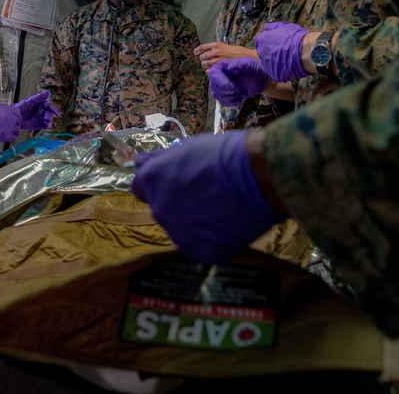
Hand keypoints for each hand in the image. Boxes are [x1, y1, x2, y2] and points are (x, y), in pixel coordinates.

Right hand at [0, 102, 20, 142]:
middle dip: (14, 125)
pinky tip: (5, 136)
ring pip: (16, 132)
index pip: (18, 114)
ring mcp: (10, 128)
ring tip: (6, 132)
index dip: (16, 118)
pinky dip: (9, 138)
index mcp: (10, 111)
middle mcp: (12, 119)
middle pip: (18, 124)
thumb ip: (5, 111)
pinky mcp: (6, 136)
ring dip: (12, 132)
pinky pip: (12, 138)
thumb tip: (8, 113)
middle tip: (9, 126)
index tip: (13, 120)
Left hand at [15, 90, 59, 130]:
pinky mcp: (39, 124)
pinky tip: (45, 125)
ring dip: (49, 121)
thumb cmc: (22, 107)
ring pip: (49, 120)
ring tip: (46, 122)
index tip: (57, 113)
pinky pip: (45, 125)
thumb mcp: (30, 101)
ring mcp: (41, 118)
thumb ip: (39, 97)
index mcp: (41, 104)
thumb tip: (48, 92)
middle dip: (50, 116)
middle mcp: (42, 111)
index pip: (49, 106)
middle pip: (49, 113)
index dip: (53, 109)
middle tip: (47, 118)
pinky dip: (47, 126)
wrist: (15, 117)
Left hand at [132, 130, 282, 263]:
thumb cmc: (224, 153)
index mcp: (152, 181)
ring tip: (219, 210)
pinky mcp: (199, 251)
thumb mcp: (187, 148)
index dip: (159, 184)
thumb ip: (160, 160)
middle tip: (204, 194)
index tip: (176, 182)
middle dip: (176, 203)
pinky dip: (210, 239)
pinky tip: (226, 225)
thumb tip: (139, 162)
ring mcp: (178, 234)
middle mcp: (158, 210)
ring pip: (180, 231)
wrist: (259, 176)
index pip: (140, 188)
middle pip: (162, 210)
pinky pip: (199, 247)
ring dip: (193, 223)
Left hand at [193, 41, 254, 69]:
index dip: (197, 50)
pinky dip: (210, 71)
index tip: (195, 52)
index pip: (202, 47)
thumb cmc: (238, 52)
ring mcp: (217, 60)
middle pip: (202, 57)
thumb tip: (208, 52)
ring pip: (205, 64)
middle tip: (207, 60)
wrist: (247, 58)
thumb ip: (217, 49)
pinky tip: (215, 70)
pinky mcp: (220, 67)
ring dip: (207, 65)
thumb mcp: (226, 46)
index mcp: (216, 45)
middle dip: (203, 59)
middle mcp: (215, 52)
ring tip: (212, 65)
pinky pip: (210, 71)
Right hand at [209, 57, 268, 105]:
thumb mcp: (250, 64)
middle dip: (227, 91)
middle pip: (214, 86)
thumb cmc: (254, 70)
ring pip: (216, 95)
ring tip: (240, 94)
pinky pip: (221, 102)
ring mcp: (219, 86)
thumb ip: (241, 64)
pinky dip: (231, 102)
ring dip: (229, 97)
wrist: (259, 80)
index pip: (213, 74)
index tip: (233, 87)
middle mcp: (217, 76)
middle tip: (239, 90)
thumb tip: (229, 68)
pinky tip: (240, 99)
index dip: (221, 82)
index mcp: (221, 66)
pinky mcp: (223, 95)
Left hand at [255, 22, 308, 81]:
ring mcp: (267, 66)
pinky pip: (276, 72)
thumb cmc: (295, 36)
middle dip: (271, 52)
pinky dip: (281, 70)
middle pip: (263, 53)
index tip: (277, 43)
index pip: (260, 42)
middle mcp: (261, 54)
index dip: (269, 42)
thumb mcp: (283, 26)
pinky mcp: (274, 75)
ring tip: (287, 59)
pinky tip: (289, 67)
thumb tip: (266, 28)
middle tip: (283, 51)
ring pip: (269, 64)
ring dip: (276, 62)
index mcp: (262, 41)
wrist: (306, 51)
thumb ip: (272, 27)